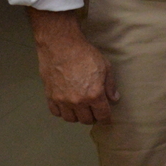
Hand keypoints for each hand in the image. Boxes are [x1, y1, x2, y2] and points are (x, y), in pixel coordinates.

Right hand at [29, 9, 117, 124]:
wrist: (61, 46)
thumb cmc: (86, 54)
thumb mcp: (105, 67)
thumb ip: (110, 85)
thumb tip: (114, 99)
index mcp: (94, 95)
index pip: (102, 115)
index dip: (106, 118)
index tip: (107, 118)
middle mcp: (78, 102)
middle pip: (86, 120)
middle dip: (92, 117)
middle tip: (94, 110)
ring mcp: (62, 101)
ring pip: (70, 119)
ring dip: (77, 116)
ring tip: (81, 108)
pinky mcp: (50, 97)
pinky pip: (56, 113)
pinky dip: (62, 112)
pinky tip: (67, 105)